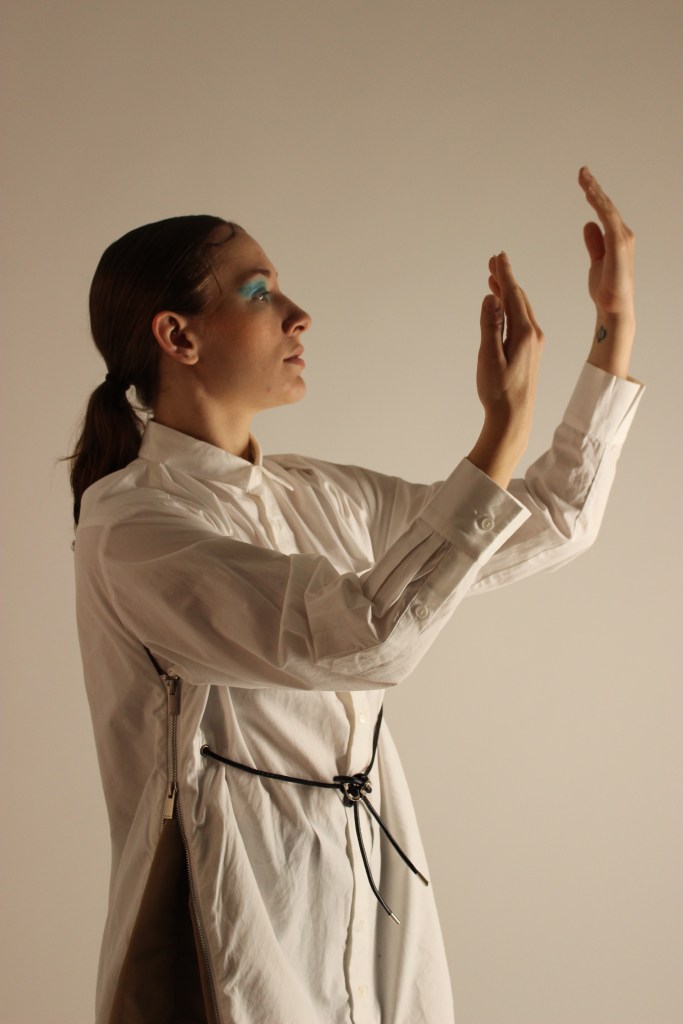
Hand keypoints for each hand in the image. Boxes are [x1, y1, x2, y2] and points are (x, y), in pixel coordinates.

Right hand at [467, 252, 544, 487]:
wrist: (514, 418)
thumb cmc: (499, 392)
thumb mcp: (489, 357)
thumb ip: (490, 325)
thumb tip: (492, 298)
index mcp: (524, 333)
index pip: (513, 295)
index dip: (505, 275)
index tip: (498, 257)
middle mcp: (533, 334)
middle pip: (519, 298)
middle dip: (506, 279)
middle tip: (494, 261)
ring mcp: (533, 342)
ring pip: (521, 308)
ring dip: (508, 292)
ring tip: (495, 280)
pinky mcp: (530, 351)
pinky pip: (521, 319)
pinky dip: (511, 307)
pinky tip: (503, 307)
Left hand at [579, 166, 634, 320]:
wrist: (613, 307)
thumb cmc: (607, 288)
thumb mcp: (597, 260)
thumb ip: (595, 242)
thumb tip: (588, 223)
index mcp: (616, 237)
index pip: (604, 211)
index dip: (594, 195)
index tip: (583, 180)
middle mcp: (622, 234)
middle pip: (606, 205)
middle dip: (594, 187)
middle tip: (582, 171)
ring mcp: (622, 239)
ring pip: (608, 209)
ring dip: (596, 192)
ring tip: (584, 177)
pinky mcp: (619, 245)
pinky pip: (609, 220)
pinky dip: (600, 205)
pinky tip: (590, 194)